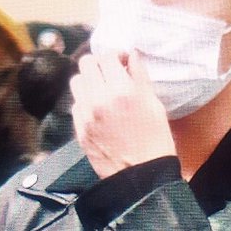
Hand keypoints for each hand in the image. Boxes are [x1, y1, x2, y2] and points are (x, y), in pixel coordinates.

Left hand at [70, 51, 175, 178]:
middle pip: (87, 63)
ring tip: (102, 89)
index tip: (122, 61)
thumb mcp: (154, 104)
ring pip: (77, 81)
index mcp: (122, 90)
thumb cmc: (154, 141)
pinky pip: (76, 103)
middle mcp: (99, 99)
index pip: (107, 56)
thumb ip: (139, 76)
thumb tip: (131, 56)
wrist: (142, 175)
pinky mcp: (79, 128)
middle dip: (99, 64)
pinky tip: (98, 108)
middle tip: (110, 72)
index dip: (116, 55)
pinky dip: (85, 100)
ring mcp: (86, 114)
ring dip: (89, 80)